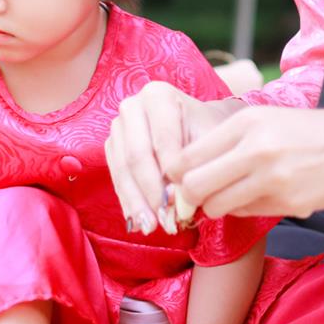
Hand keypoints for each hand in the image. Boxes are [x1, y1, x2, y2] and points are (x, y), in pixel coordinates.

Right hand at [107, 82, 242, 232]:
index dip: (172, 174)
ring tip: (151, 227)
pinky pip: (115, 177)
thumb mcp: (211, 141)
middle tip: (164, 221)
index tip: (182, 203)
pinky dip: (128, 200)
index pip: (162, 140)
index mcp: (158, 96)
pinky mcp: (112, 146)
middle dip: (151, 192)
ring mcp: (117, 126)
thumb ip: (198, 166)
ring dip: (136, 201)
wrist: (196, 127)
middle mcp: (131, 106)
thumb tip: (181, 203)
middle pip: (137, 155)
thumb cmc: (207, 132)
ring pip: (122, 169)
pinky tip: (137, 221)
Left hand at [169, 105, 323, 219]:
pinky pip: (246, 213)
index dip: (175, 174)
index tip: (177, 180)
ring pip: (217, 206)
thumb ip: (228, 141)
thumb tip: (184, 169)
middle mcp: (255, 150)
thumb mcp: (267, 119)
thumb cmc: (310, 131)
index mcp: (246, 122)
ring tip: (228, 195)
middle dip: (187, 196)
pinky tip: (261, 195)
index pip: (187, 156)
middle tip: (193, 197)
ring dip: (215, 206)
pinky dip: (245, 209)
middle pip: (194, 186)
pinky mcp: (288, 204)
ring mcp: (272, 179)